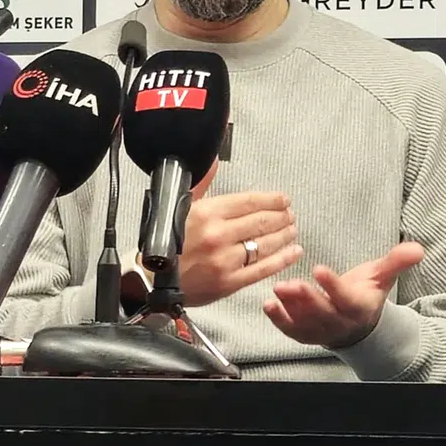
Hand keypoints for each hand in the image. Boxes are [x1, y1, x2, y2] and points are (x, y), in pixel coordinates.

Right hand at [170, 163, 302, 307]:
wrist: (152, 279)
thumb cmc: (165, 243)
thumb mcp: (182, 207)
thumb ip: (203, 185)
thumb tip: (213, 163)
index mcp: (207, 212)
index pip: (249, 201)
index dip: (271, 199)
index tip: (283, 199)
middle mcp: (218, 234)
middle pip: (261, 221)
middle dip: (281, 216)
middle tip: (289, 214)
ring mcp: (226, 259)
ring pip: (266, 243)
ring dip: (284, 235)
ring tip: (292, 229)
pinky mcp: (230, 282)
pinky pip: (263, 268)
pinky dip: (282, 259)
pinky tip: (293, 252)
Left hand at [262, 242, 424, 349]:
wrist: (359, 327)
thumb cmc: (366, 294)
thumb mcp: (382, 277)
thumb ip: (397, 262)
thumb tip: (419, 248)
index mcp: (358, 307)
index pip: (345, 298)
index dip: (332, 285)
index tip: (319, 268)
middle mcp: (339, 322)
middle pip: (322, 313)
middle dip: (307, 300)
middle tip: (291, 284)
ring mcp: (321, 331)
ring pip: (305, 322)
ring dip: (290, 307)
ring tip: (278, 290)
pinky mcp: (305, 334)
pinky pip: (291, 331)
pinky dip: (279, 321)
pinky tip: (268, 305)